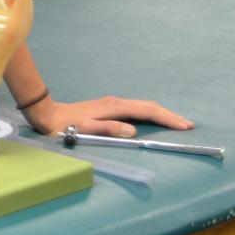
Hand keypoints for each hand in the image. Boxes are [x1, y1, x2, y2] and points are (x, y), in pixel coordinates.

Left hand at [22, 93, 191, 137]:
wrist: (46, 114)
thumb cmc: (63, 125)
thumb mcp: (83, 129)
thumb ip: (107, 129)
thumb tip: (133, 131)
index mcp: (113, 107)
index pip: (147, 111)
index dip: (167, 118)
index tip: (184, 126)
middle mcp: (115, 102)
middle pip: (148, 106)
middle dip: (169, 115)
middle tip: (188, 125)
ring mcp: (112, 103)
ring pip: (142, 106)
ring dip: (160, 114)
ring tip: (176, 122)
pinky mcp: (108, 107)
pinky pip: (135, 109)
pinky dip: (149, 114)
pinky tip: (153, 120)